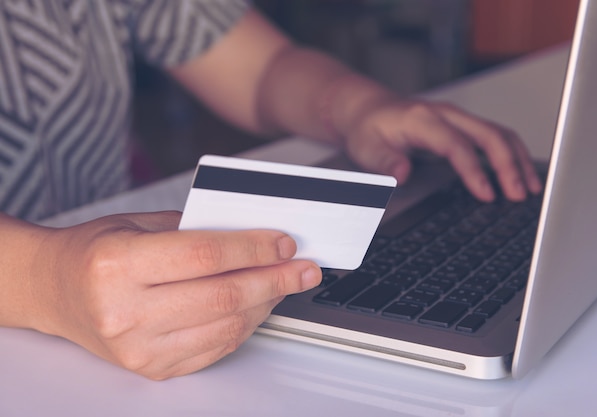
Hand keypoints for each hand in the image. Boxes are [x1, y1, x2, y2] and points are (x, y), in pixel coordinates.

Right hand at [30, 211, 320, 379]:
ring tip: (284, 284)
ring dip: (266, 303)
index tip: (284, 243)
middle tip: (303, 268)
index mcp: (118, 264)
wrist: (57, 290)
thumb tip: (257, 237)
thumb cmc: (95, 251)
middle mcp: (125, 311)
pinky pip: (216, 348)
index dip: (255, 248)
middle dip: (275, 279)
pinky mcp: (151, 368)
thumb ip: (197, 230)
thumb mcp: (139, 223)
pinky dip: (245, 326)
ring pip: (227, 326)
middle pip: (224, 295)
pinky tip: (257, 306)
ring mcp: (138, 347)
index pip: (206, 255)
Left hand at [341, 98, 542, 201]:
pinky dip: (511, 154)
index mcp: (422, 120)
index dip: (474, 170)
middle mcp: (445, 115)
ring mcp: (457, 118)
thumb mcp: (366, 147)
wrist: (370, 109)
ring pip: (498, 133)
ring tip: (530, 188)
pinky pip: (495, 135)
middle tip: (519, 195)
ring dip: (517, 159)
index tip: (486, 194)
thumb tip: (402, 174)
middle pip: (488, 134)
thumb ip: (384, 161)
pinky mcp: (463, 125)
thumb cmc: (369, 129)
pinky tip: (520, 173)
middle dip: (508, 165)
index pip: (456, 145)